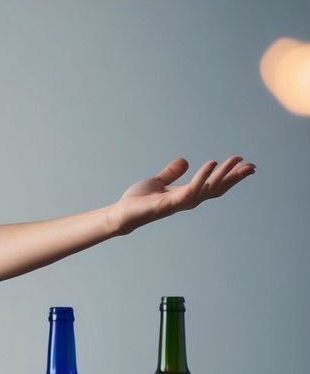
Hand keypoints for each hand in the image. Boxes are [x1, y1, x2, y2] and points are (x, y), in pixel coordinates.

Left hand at [108, 156, 254, 235]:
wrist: (122, 213)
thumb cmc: (138, 200)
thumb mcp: (157, 181)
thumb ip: (171, 173)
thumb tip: (184, 161)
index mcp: (186, 194)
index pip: (213, 185)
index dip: (229, 177)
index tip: (244, 165)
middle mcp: (187, 199)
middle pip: (217, 188)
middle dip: (234, 177)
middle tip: (251, 165)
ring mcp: (180, 202)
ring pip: (209, 188)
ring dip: (223, 174)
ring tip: (235, 161)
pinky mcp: (170, 203)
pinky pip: (192, 189)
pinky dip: (203, 176)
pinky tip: (211, 163)